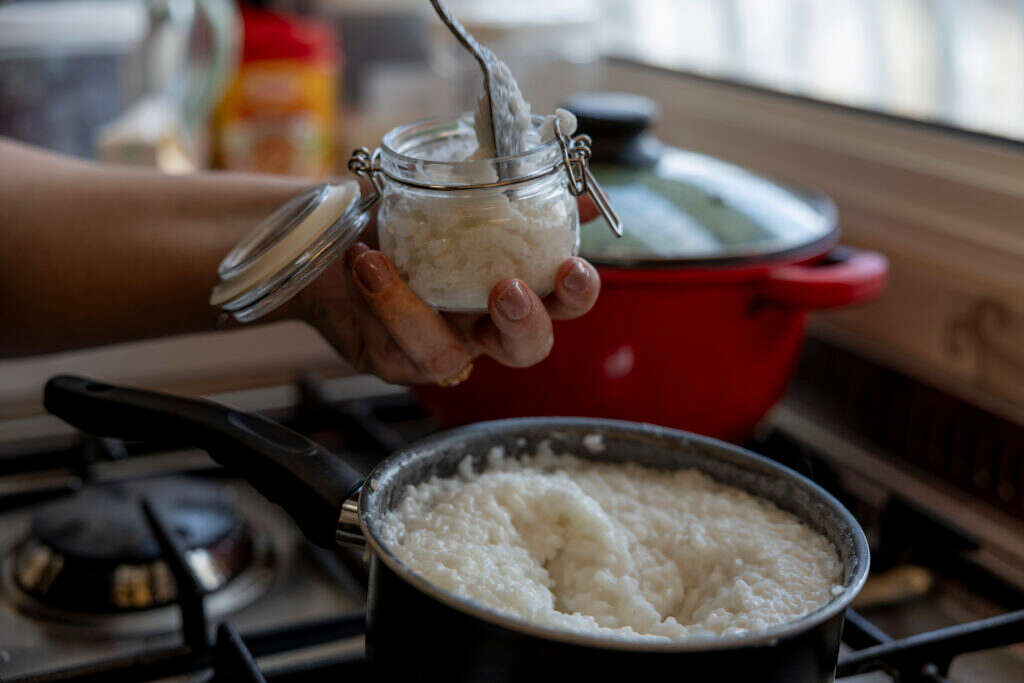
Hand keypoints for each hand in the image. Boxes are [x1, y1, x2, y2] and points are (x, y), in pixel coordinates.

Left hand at [293, 197, 600, 385]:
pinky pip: (393, 344)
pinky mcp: (395, 361)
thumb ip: (510, 194)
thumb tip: (580, 192)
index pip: (563, 304)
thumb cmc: (399, 223)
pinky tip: (358, 261)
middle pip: (527, 349)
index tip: (571, 267)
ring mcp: (440, 348)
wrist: (331, 243)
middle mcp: (482, 328)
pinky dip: (374, 299)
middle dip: (525, 323)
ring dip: (408, 307)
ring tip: (374, 262)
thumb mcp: (449, 196)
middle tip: (508, 291)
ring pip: (444, 354)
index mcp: (511, 288)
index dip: (577, 293)